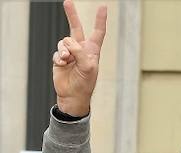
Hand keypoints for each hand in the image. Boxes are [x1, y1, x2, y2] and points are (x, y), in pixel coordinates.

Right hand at [52, 1, 106, 117]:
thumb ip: (80, 52)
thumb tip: (69, 43)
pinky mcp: (60, 57)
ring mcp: (70, 53)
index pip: (98, 32)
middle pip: (76, 28)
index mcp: (93, 51)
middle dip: (72, 15)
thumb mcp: (88, 68)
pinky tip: (62, 65)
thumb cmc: (85, 84)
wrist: (72, 95)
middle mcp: (82, 49)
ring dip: (65, 51)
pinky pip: (57, 51)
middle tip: (67, 2)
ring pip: (63, 41)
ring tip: (68, 62)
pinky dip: (59, 58)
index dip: (100, 20)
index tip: (103, 7)